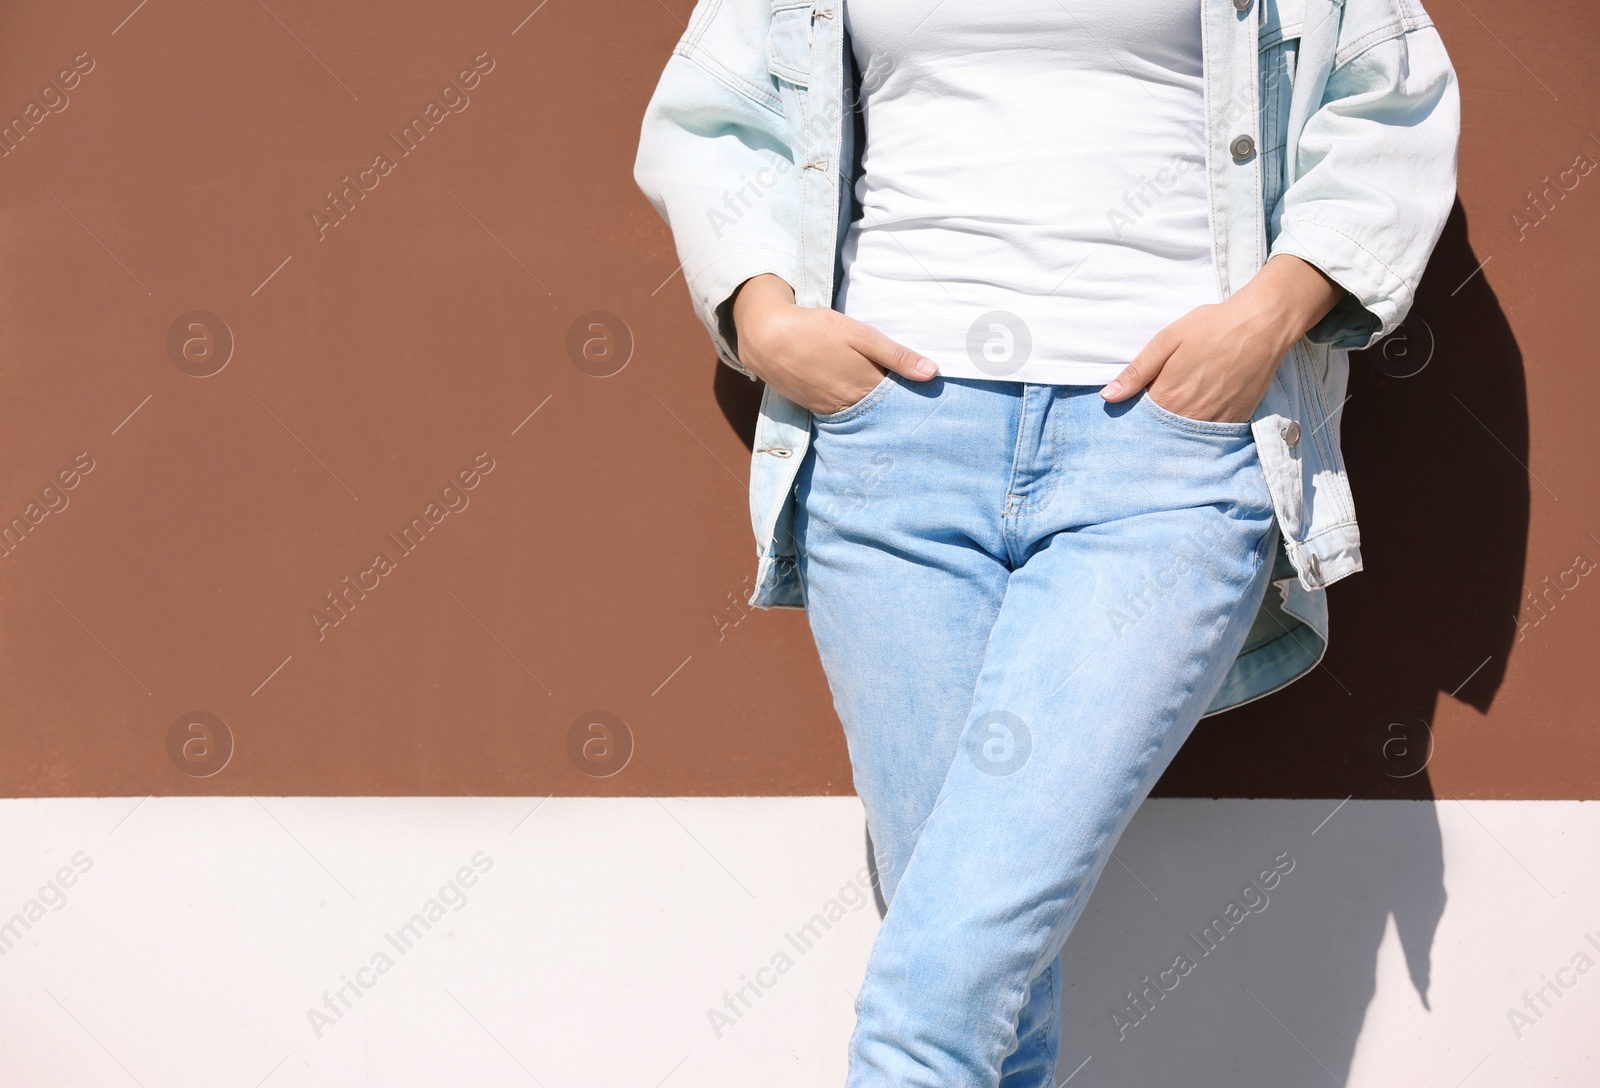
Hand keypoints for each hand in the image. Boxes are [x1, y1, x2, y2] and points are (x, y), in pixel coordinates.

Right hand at [730, 274, 938, 414]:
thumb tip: (932, 373)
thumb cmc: (816, 330)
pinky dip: (853, 406)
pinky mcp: (816, 407)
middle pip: (882, 409)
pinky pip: (842, 412)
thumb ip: (897, 355)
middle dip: (896, 404)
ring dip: (874, 406)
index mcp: (867, 386)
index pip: (901, 399)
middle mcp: (851, 405)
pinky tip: (854, 392)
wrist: (766, 338)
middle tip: (912, 398)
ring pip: (862, 412)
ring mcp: (831, 409)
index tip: (930, 392)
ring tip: (885, 395)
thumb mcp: (861, 335)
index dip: (914, 395)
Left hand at [1100, 255, 1344, 423]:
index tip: (1139, 404)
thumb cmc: (1211, 327)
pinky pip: (1213, 433)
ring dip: (1181, 426)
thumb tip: (1108, 397)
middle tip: (1164, 403)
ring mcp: (1215, 421)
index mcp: (1167, 397)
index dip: (1137, 413)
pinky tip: (1205, 409)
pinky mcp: (1236, 419)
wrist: (1261, 325)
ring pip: (1188, 435)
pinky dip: (1204, 427)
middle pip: (1164, 430)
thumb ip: (1137, 372)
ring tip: (1186, 404)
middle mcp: (1190, 416)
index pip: (1141, 419)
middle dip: (1158, 423)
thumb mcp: (1167, 341)